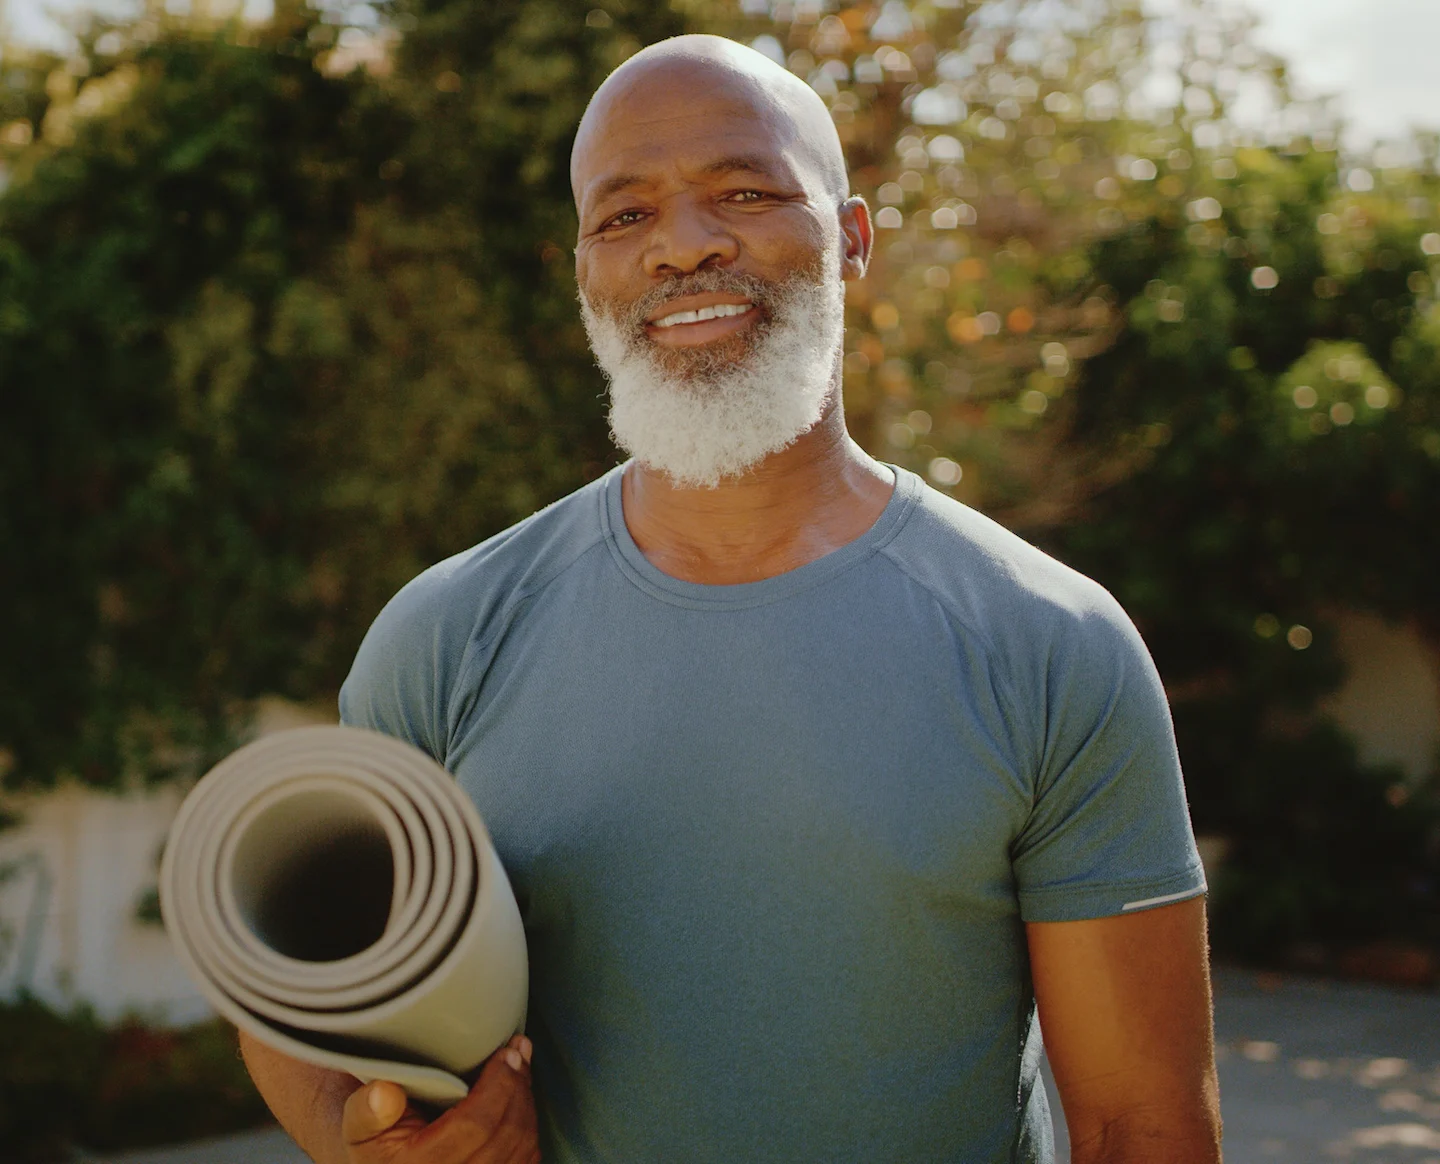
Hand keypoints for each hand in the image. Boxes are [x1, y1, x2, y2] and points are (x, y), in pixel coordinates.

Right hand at [341, 1035, 539, 1163]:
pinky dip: (529, 1127)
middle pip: (507, 1134)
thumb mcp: (360, 1127)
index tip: (506, 1052)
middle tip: (517, 1051)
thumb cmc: (378, 1143)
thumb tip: (386, 1092)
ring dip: (526, 1102)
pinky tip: (520, 1101)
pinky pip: (527, 1161)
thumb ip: (367, 1110)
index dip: (499, 1085)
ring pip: (523, 1147)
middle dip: (518, 1086)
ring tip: (520, 1067)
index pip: (476, 1124)